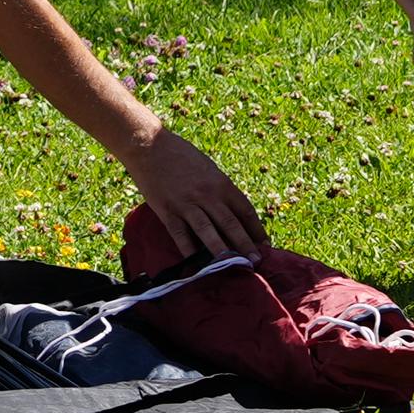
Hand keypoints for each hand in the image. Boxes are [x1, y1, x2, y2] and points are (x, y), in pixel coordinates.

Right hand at [119, 128, 263, 262]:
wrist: (149, 146)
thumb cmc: (180, 155)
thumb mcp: (208, 169)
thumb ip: (220, 190)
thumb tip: (233, 212)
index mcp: (220, 183)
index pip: (244, 210)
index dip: (256, 229)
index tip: (264, 244)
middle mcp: (207, 195)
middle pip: (231, 224)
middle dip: (246, 245)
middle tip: (256, 262)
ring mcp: (186, 204)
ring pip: (209, 232)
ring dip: (223, 252)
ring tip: (234, 266)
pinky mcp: (167, 211)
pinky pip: (181, 236)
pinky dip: (190, 252)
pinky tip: (197, 265)